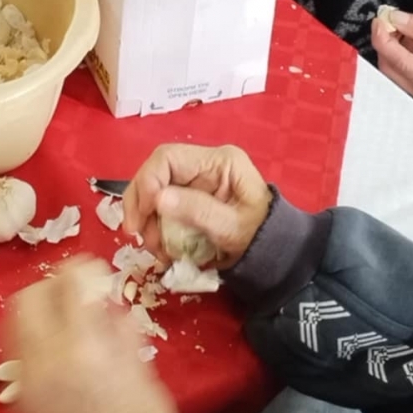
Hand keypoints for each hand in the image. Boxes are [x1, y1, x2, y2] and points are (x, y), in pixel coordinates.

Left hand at [9, 260, 180, 412]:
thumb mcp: (144, 371)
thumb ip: (121, 330)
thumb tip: (106, 300)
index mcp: (85, 348)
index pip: (68, 284)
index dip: (80, 268)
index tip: (92, 269)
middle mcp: (47, 359)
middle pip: (27, 297)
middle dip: (49, 285)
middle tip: (72, 291)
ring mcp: (27, 380)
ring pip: (12, 323)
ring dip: (35, 310)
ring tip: (59, 317)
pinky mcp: (19, 398)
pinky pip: (16, 353)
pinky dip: (31, 340)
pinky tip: (54, 349)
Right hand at [122, 144, 271, 268]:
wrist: (276, 254)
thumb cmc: (262, 237)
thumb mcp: (232, 227)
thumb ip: (197, 211)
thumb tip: (157, 199)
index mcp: (219, 161)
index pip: (168, 157)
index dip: (148, 182)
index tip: (142, 214)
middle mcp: (203, 166)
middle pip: (155, 173)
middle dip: (140, 204)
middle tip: (136, 233)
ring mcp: (195, 183)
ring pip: (153, 192)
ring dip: (146, 220)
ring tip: (154, 248)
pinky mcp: (189, 201)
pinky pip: (161, 209)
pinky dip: (154, 228)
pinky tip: (161, 248)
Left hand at [371, 10, 412, 110]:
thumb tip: (395, 18)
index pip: (400, 64)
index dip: (385, 40)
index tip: (380, 19)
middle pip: (392, 71)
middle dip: (388, 43)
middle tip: (390, 18)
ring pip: (396, 71)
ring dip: (396, 47)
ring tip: (407, 26)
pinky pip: (406, 70)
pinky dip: (404, 52)